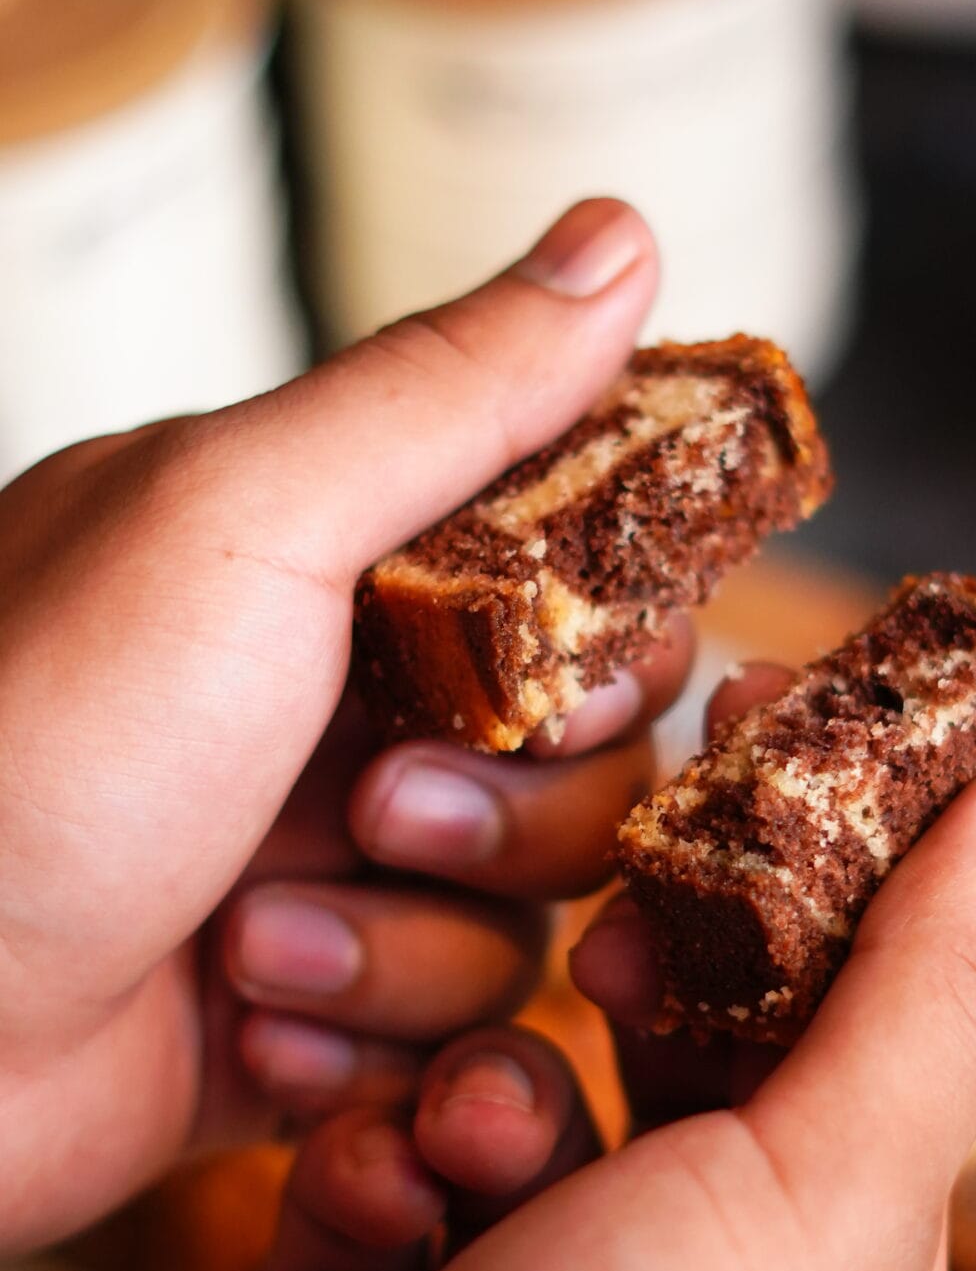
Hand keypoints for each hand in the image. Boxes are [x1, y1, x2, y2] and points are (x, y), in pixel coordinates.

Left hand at [0, 197, 690, 1250]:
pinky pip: (443, 1037)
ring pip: (525, 916)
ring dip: (403, 938)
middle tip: (375, 808)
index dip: (605, 642)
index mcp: (325, 557)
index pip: (582, 578)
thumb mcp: (240, 521)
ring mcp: (320, 862)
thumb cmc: (21, 744)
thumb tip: (622, 229)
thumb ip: (447, 390)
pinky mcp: (306, 1010)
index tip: (556, 678)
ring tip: (253, 938)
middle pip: (588, 761)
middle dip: (507, 812)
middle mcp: (336, 703)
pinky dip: (355, 1041)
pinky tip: (240, 1024)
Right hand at [47, 751, 975, 1270]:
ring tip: (477, 1137)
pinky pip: (395, 1172)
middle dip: (649, 986)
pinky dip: (385, 1168)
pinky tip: (381, 1216)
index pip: (874, 1061)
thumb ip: (935, 987)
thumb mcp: (826, 1189)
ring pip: (528, 1108)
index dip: (834, 904)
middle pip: (694, 1074)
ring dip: (498, 1089)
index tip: (770, 748)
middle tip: (618, 914)